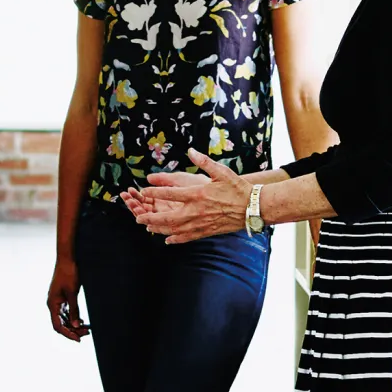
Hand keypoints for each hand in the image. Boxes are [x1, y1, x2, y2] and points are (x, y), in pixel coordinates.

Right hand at [46, 258, 89, 341]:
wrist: (67, 258)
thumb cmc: (68, 273)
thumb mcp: (72, 293)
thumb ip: (74, 310)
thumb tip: (75, 326)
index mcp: (52, 304)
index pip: (58, 325)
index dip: (67, 334)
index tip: (78, 339)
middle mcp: (53, 304)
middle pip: (61, 324)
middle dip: (73, 330)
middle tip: (86, 333)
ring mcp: (57, 301)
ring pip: (64, 319)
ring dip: (74, 325)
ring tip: (86, 329)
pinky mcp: (62, 298)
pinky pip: (66, 312)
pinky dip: (73, 317)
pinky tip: (82, 321)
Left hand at [135, 148, 254, 243]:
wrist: (253, 208)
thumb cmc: (237, 188)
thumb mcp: (221, 171)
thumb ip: (203, 161)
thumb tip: (191, 150)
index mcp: (197, 194)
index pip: (170, 193)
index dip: (154, 192)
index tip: (143, 190)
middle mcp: (196, 210)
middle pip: (167, 217)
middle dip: (150, 217)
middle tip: (137, 217)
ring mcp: (200, 223)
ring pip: (174, 229)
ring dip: (159, 229)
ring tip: (147, 227)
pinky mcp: (206, 231)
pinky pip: (187, 237)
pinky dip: (175, 239)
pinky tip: (168, 240)